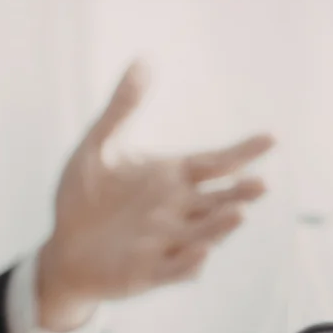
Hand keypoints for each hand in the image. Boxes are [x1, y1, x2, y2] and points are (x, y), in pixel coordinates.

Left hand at [37, 62, 274, 330]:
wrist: (61, 248)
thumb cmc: (82, 198)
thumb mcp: (97, 147)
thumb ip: (121, 108)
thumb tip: (142, 61)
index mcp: (172, 178)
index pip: (216, 162)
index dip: (243, 152)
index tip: (270, 138)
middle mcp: (178, 211)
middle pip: (218, 200)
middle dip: (240, 193)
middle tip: (261, 183)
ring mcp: (166, 243)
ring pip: (203, 234)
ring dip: (220, 226)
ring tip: (238, 213)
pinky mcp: (148, 272)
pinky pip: (174, 269)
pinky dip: (189, 263)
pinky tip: (202, 253)